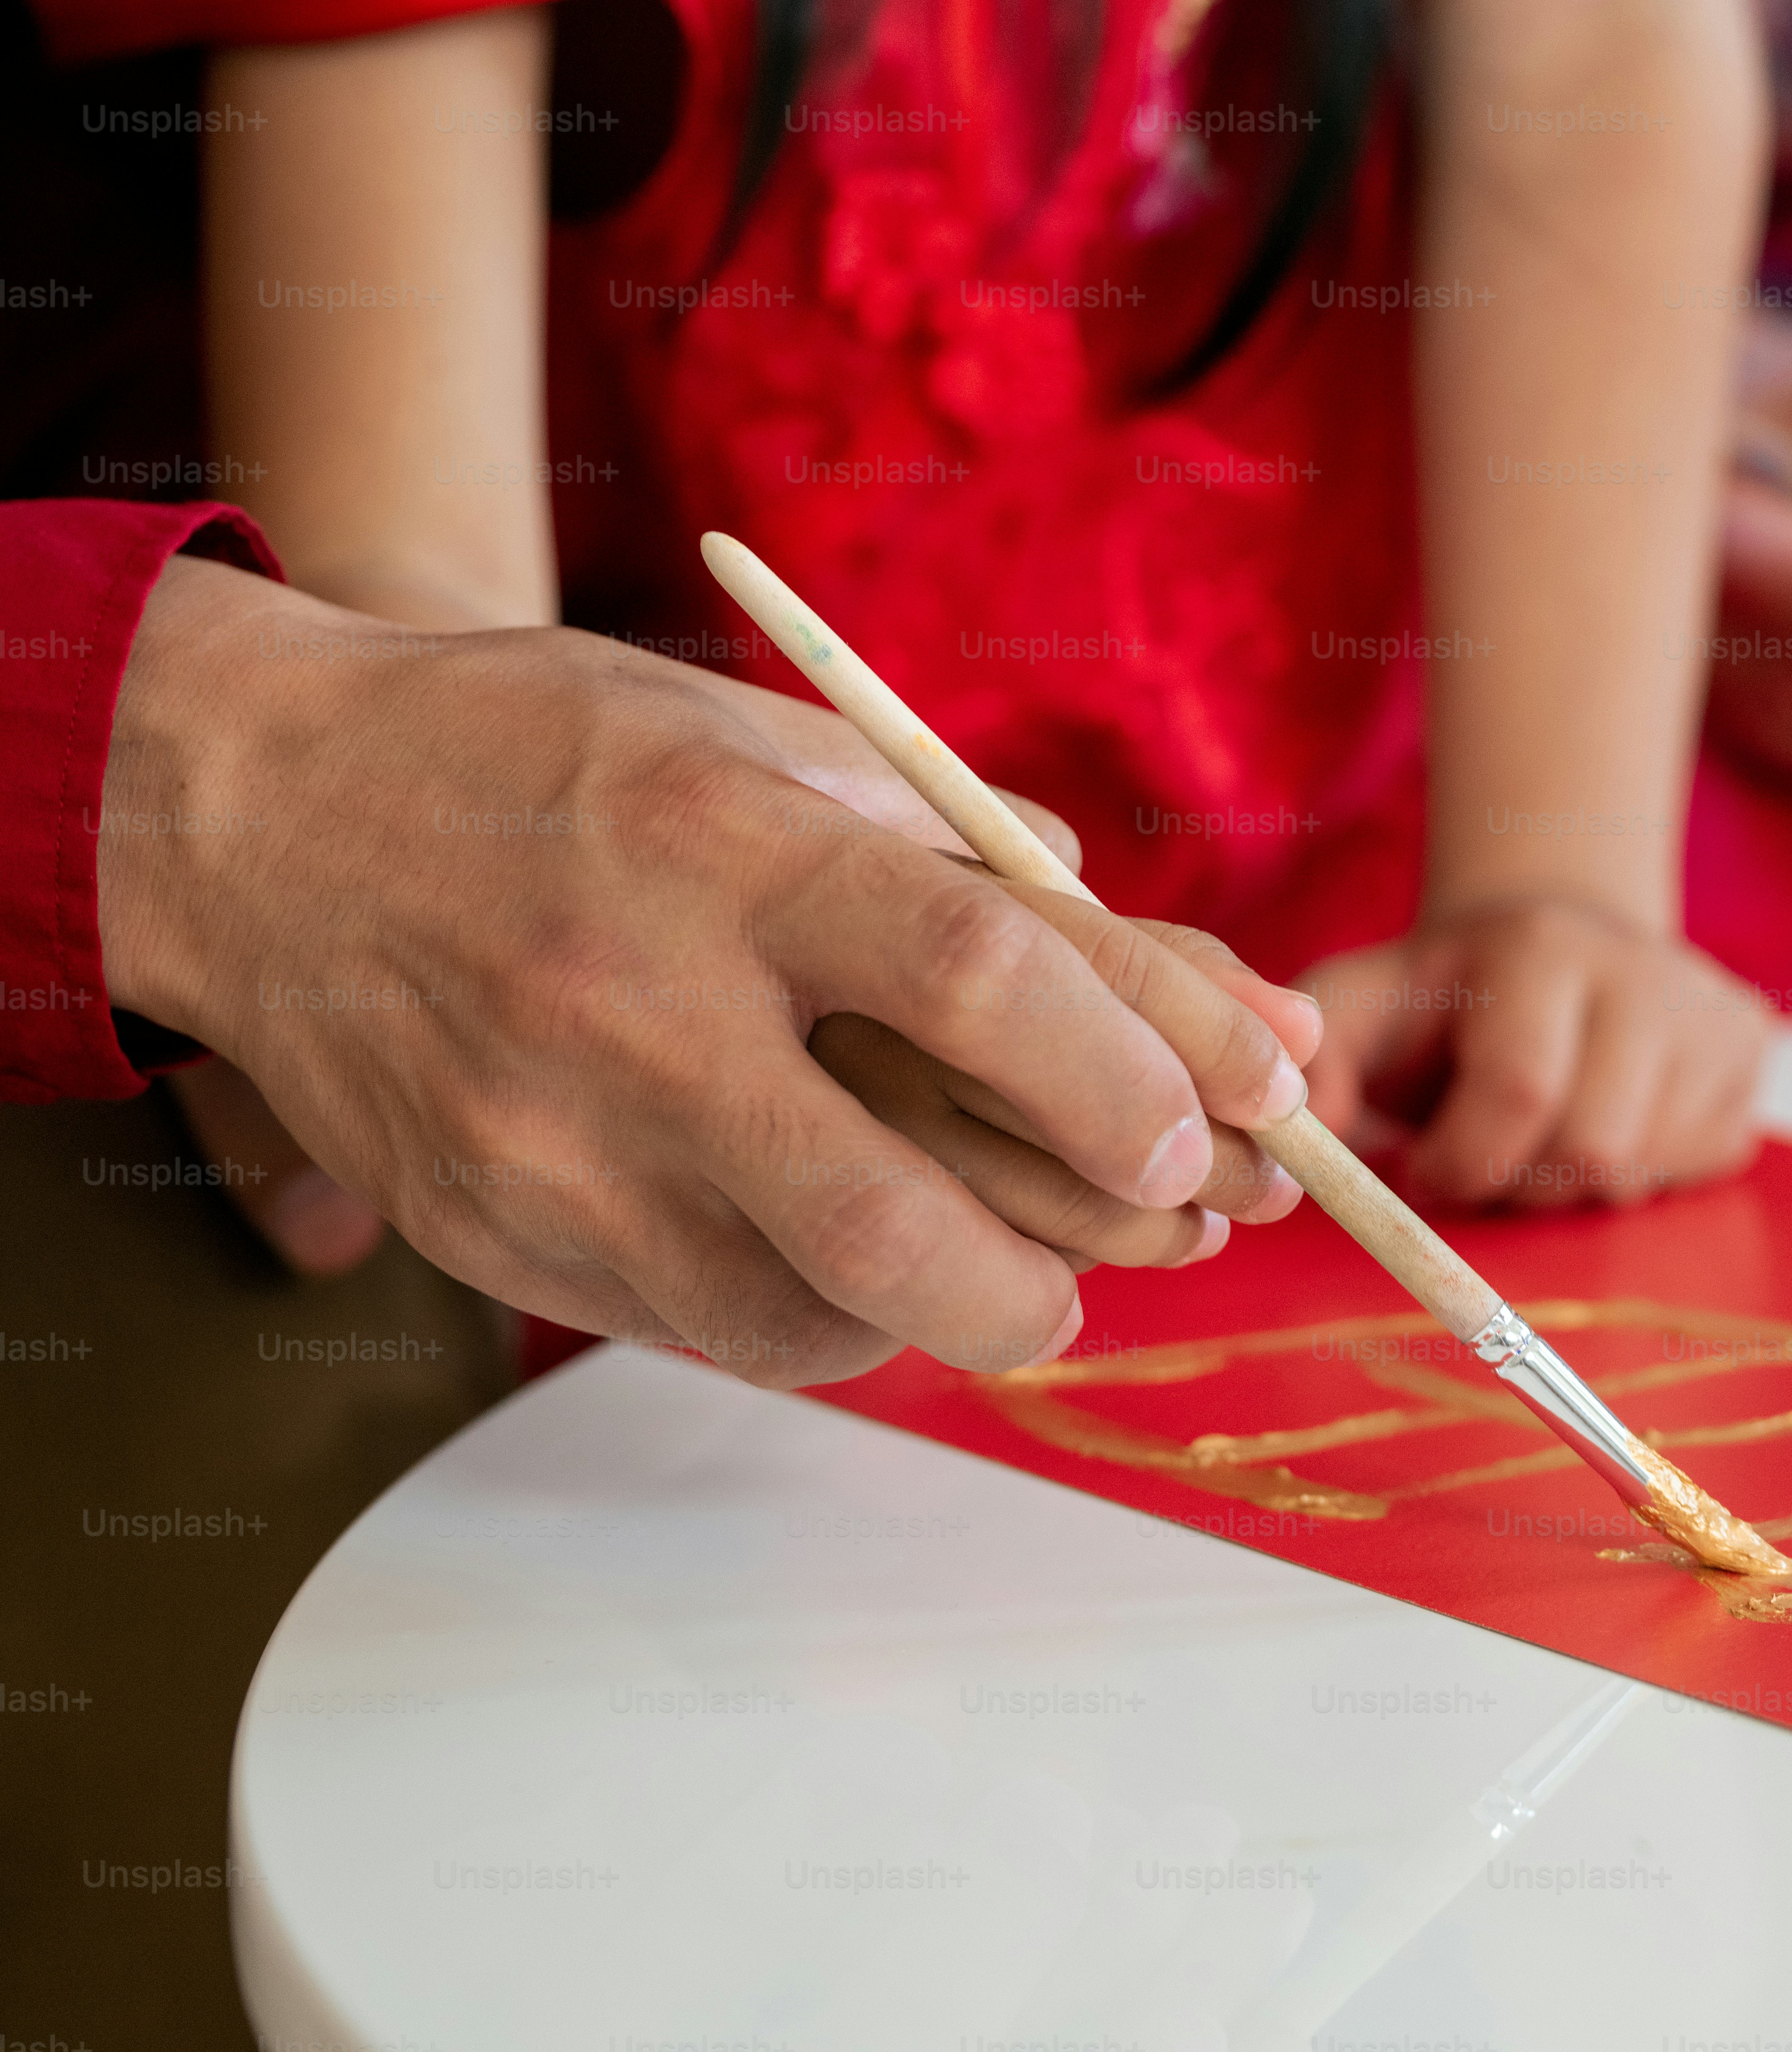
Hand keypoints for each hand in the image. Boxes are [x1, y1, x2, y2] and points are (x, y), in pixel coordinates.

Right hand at [97, 557, 1316, 1386]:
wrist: (262, 818)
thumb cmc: (561, 761)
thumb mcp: (778, 747)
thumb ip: (992, 871)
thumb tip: (1220, 1005)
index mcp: (719, 843)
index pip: (972, 976)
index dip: (1137, 1065)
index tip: (1239, 1114)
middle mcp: (634, 1007)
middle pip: (900, 1212)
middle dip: (1088, 1247)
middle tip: (1184, 1221)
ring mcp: (555, 1146)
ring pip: (831, 1308)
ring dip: (993, 1303)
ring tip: (1059, 1253)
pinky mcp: (506, 1239)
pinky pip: (737, 1335)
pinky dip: (861, 1323)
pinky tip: (895, 1267)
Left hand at [1293, 894, 1771, 1210]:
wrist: (1549, 940)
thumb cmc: (1440, 1000)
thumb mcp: (1354, 1008)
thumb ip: (1313, 1065)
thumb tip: (1303, 1140)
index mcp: (1541, 948)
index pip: (1521, 1091)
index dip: (1466, 1161)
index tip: (1428, 1168)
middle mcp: (1643, 969)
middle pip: (1593, 1148)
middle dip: (1522, 1187)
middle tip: (1490, 1165)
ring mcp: (1710, 1009)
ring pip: (1646, 1170)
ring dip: (1576, 1188)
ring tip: (1542, 1142)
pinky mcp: (1751, 1048)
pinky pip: (1701, 1163)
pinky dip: (1641, 1173)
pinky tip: (1605, 1123)